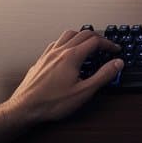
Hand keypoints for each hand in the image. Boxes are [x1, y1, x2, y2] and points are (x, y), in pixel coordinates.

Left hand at [3, 29, 122, 125]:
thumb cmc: (51, 103)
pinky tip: (67, 51)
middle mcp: (60, 51)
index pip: (95, 41)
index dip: (109, 44)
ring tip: (88, 44)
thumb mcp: (83, 92)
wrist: (23, 109)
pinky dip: (67, 41)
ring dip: (81, 35)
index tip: (115, 49)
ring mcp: (49, 54)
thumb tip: (117, 63)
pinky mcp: (41, 60)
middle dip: (98, 37)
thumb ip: (103, 76)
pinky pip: (56, 42)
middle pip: (83, 33)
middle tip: (106, 46)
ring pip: (68, 34)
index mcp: (72, 56)